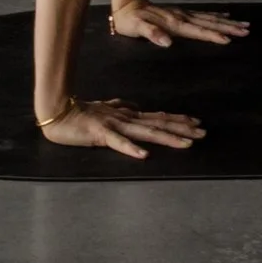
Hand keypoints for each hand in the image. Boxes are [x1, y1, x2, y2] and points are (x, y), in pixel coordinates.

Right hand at [37, 98, 204, 158]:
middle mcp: (126, 119)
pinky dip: (131, 148)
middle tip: (203, 132)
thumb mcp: (107, 109)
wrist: (57, 112)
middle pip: (159, 124)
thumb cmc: (82, 112)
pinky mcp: (100, 133)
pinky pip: (117, 143)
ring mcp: (114, 126)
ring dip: (167, 138)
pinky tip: (144, 155)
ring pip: (146, 133)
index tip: (197, 122)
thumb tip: (136, 106)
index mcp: (128, 115)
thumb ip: (122, 106)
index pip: (158, 117)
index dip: (178, 120)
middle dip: (182, 129)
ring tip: (186, 143)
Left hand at [107, 2, 251, 50]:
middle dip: (228, 28)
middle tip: (247, 30)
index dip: (212, 36)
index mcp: (174, 24)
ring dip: (227, 23)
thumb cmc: (130, 21)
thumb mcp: (136, 28)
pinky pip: (203, 15)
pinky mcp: (181, 13)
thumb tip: (167, 42)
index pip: (197, 31)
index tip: (229, 40)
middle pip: (209, 24)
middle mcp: (182, 18)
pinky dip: (216, 16)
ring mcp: (183, 14)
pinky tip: (225, 17)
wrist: (126, 3)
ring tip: (243, 24)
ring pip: (209, 19)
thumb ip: (152, 34)